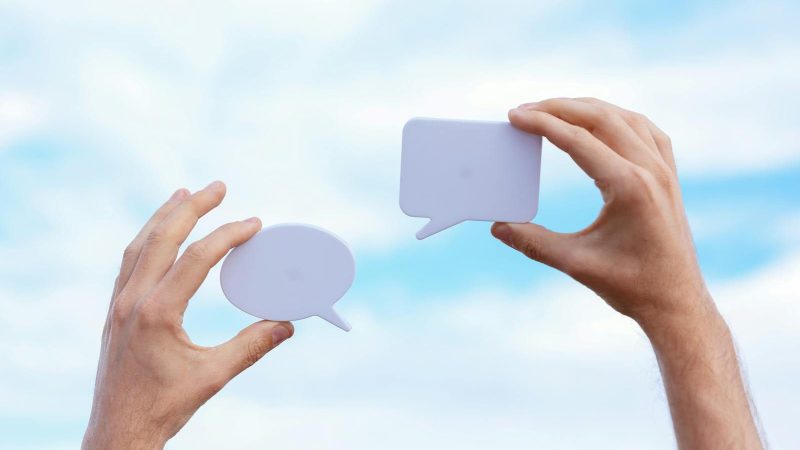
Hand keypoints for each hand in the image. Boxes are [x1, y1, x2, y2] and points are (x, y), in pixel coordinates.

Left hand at [83, 181, 293, 449]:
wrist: (118, 432)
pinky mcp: (114, 312)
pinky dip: (147, 238)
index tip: (254, 223)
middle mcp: (131, 301)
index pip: (195, 259)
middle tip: (219, 186)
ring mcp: (118, 304)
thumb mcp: (213, 377)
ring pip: (139, 245)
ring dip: (164, 216)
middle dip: (192, 207)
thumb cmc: (164, 407)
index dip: (227, 236)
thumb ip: (252, 346)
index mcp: (156, 314)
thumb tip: (289, 323)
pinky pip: (129, 262)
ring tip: (185, 193)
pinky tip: (159, 233)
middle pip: (162, 238)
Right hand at [493, 98, 762, 448]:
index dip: (542, 123)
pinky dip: (618, 117)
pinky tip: (601, 120)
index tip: (515, 116)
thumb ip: (533, 242)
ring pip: (624, 117)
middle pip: (601, 117)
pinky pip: (645, 130)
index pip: (578, 139)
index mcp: (629, 187)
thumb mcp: (576, 263)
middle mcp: (650, 170)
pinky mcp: (668, 176)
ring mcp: (664, 170)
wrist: (676, 303)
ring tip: (554, 109)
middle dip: (559, 107)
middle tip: (525, 109)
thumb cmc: (631, 286)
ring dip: (587, 108)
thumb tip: (498, 226)